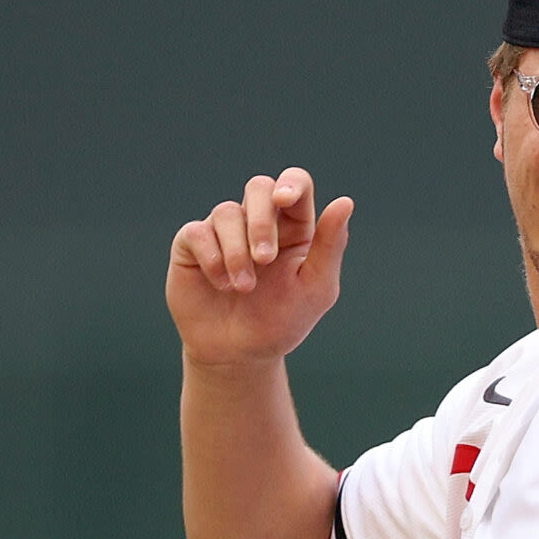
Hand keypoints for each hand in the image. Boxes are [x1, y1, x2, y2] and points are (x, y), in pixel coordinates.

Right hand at [166, 167, 353, 367]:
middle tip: (265, 260)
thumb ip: (331, 246)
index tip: (284, 201)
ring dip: (237, 252)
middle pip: (258, 186)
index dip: (290, 184)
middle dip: (261, 221)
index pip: (296, 184)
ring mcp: (224, 231)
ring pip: (226, 212)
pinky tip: (222, 285)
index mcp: (294, 227)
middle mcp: (258, 221)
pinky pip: (197, 232)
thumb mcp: (316, 289)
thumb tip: (345, 201)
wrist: (238, 354)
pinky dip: (212, 259)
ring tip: (244, 288)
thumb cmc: (281, 322)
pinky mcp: (193, 245)